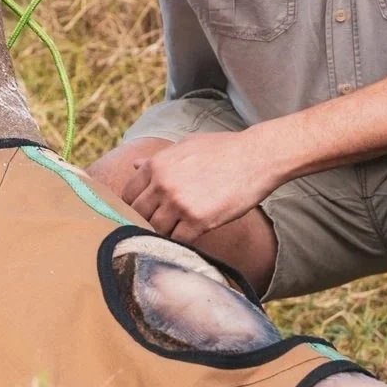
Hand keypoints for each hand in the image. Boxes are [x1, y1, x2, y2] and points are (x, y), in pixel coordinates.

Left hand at [92, 130, 288, 242]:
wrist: (257, 157)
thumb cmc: (224, 149)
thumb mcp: (186, 146)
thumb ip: (159, 159)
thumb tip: (135, 165)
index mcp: (156, 166)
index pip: (128, 195)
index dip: (134, 206)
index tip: (144, 212)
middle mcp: (163, 184)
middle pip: (138, 215)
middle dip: (145, 221)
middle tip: (158, 225)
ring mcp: (179, 203)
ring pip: (155, 230)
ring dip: (163, 233)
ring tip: (175, 231)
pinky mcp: (198, 220)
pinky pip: (177, 240)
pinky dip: (180, 241)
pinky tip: (189, 236)